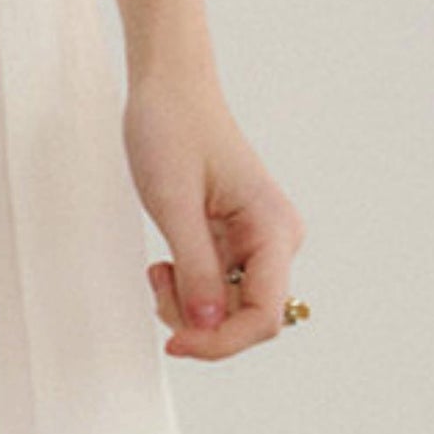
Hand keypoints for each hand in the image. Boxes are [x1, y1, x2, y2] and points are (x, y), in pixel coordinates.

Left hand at [122, 68, 304, 362]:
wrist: (169, 91)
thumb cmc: (172, 131)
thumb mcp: (174, 205)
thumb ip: (195, 269)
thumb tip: (208, 326)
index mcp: (273, 230)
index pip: (264, 317)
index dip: (219, 342)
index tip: (173, 341)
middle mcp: (276, 241)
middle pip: (246, 321)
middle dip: (197, 321)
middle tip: (157, 283)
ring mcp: (257, 245)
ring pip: (227, 311)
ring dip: (186, 306)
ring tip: (158, 267)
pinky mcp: (236, 244)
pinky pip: (215, 291)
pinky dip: (185, 291)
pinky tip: (165, 264)